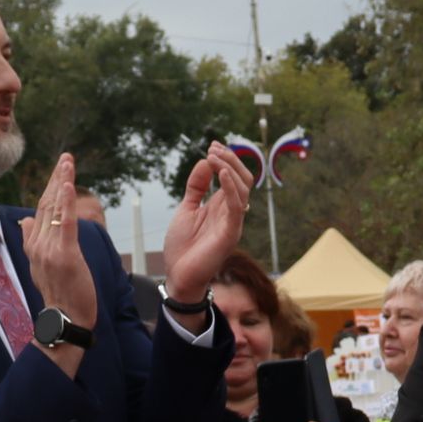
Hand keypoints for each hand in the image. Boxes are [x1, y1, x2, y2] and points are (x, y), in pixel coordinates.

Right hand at [24, 154, 98, 329]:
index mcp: (33, 245)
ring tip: (68, 162)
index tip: (60, 170)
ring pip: (55, 209)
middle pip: (47, 204)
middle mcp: (38, 244)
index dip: (50, 188)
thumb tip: (25, 220)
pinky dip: (66, 202)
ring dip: (62, 182)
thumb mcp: (42, 265)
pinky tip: (68, 184)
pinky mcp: (64, 255)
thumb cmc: (60, 295)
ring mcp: (49, 249)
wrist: (65, 320)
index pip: (40, 209)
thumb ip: (33, 240)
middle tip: (66, 157)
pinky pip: (64, 223)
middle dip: (57, 178)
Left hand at [159, 142, 256, 304]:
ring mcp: (232, 222)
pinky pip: (237, 206)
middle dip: (230, 159)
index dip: (225, 159)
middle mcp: (231, 212)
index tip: (211, 145)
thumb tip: (204, 162)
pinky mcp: (230, 233)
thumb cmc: (182, 247)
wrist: (178, 276)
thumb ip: (196, 187)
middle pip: (244, 179)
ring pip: (244, 189)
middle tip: (212, 148)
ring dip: (229, 168)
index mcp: (222, 206)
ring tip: (213, 156)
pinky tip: (221, 173)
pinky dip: (231, 187)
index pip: (233, 176)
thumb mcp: (186, 209)